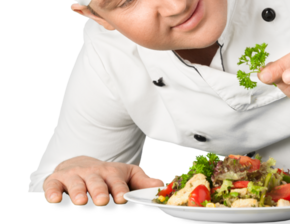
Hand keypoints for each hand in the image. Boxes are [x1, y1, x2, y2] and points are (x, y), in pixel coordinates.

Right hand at [43, 156, 164, 206]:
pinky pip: (52, 186)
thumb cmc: (108, 176)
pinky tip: (55, 200)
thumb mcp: (127, 175)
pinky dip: (52, 193)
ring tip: (80, 202)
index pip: (117, 181)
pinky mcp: (55, 181)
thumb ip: (143, 181)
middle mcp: (92, 174)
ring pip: (75, 184)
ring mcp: (73, 177)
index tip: (123, 198)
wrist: (80, 165)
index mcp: (112, 173)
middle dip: (99, 191)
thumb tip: (161, 185)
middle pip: (96, 182)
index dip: (120, 189)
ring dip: (78, 193)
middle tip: (102, 201)